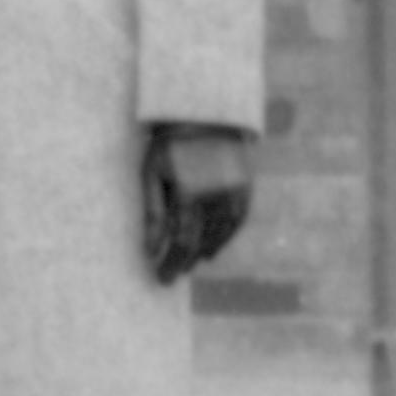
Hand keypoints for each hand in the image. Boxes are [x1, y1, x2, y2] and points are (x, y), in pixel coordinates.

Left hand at [141, 122, 254, 283]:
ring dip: (203, 252)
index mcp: (189, 192)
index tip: (161, 279)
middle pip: (201, 243)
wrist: (204, 116)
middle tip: (171, 275)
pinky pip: (236, 223)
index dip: (171, 263)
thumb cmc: (169, 147)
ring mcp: (235, 194)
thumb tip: (149, 250)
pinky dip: (223, 239)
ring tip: (188, 263)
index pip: (181, 241)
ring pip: (221, 236)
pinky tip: (210, 249)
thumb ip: (152, 213)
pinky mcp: (246, 190)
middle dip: (184, 262)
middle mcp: (216, 197)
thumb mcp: (151, 174)